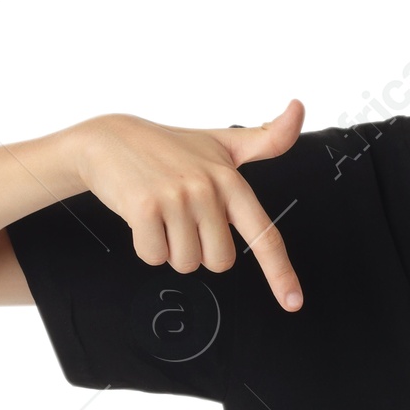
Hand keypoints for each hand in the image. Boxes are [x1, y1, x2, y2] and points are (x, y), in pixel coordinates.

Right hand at [68, 101, 305, 310]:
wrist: (109, 139)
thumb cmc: (170, 147)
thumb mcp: (221, 143)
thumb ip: (265, 139)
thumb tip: (300, 107)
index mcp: (231, 180)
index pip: (264, 234)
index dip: (280, 272)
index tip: (293, 302)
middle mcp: (207, 188)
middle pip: (219, 262)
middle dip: (199, 250)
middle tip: (182, 218)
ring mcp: (176, 197)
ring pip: (185, 263)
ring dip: (170, 248)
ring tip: (161, 214)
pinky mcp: (145, 207)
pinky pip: (153, 257)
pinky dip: (146, 246)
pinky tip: (141, 217)